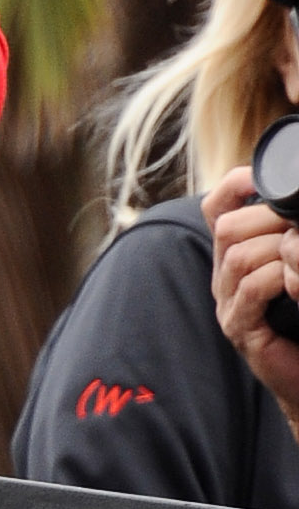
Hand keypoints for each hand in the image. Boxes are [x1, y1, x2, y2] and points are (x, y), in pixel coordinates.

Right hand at [206, 172, 298, 429]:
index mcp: (235, 257)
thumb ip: (292, 241)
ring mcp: (228, 305)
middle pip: (227, 228)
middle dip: (269, 219)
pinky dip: (281, 278)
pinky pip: (252, 289)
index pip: (217, 209)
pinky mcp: (241, 330)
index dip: (234, 186)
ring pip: (240, 256)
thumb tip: (297, 217)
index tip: (260, 178)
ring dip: (281, 249)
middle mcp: (225, 278)